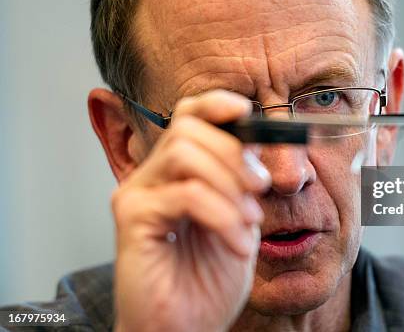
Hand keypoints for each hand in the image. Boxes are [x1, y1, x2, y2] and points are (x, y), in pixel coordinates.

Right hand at [112, 90, 270, 331]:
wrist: (185, 328)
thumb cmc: (207, 279)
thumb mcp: (238, 219)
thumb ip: (240, 181)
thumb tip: (255, 143)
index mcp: (177, 172)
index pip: (188, 117)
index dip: (216, 105)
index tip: (247, 113)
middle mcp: (152, 176)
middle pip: (188, 129)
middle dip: (234, 154)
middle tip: (260, 187)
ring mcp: (138, 194)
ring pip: (185, 154)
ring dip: (229, 184)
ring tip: (249, 219)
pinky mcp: (132, 218)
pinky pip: (185, 195)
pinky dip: (222, 215)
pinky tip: (238, 244)